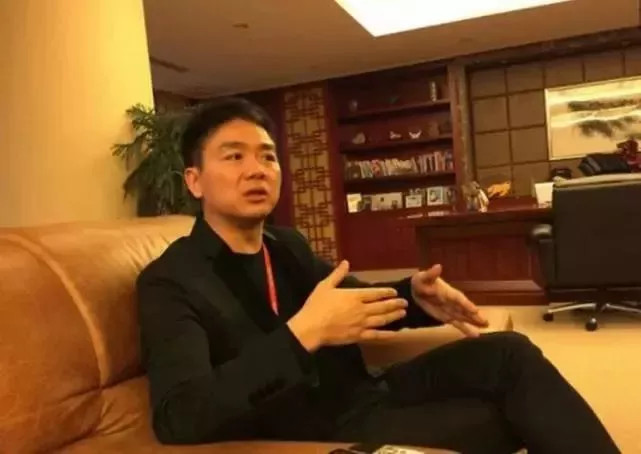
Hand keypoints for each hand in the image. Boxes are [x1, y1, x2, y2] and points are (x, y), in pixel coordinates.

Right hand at [288, 260, 407, 351]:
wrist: (312, 327)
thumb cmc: (317, 305)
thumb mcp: (325, 286)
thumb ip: (337, 274)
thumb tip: (346, 262)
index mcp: (354, 296)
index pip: (375, 293)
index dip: (386, 292)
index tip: (394, 292)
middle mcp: (362, 309)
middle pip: (382, 306)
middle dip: (395, 304)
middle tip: (405, 302)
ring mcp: (361, 324)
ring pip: (382, 320)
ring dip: (394, 316)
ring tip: (403, 313)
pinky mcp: (358, 336)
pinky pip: (376, 335)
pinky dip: (386, 334)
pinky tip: (395, 333)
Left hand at [411, 264, 487, 336]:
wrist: (416, 291)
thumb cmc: (422, 282)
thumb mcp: (424, 277)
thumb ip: (431, 274)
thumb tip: (437, 267)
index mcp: (448, 291)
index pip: (458, 298)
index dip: (466, 304)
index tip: (475, 310)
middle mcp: (452, 302)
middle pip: (465, 309)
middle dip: (475, 315)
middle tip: (486, 322)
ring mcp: (451, 310)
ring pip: (464, 317)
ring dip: (474, 322)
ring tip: (486, 326)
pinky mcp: (447, 317)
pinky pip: (457, 324)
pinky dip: (465, 329)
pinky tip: (474, 334)